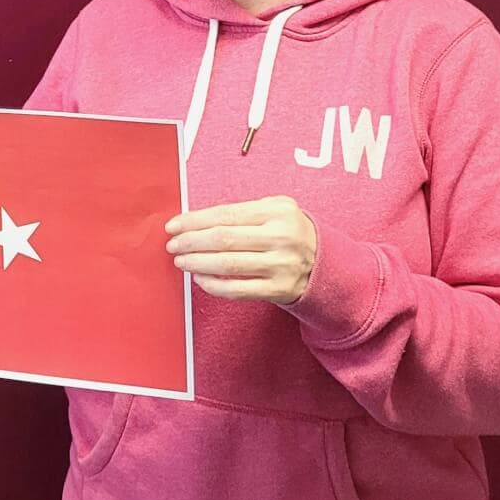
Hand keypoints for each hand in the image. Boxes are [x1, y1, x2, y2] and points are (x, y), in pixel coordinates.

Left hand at [164, 196, 317, 304]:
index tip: (174, 225)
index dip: (194, 221)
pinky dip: (214, 285)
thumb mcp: (276, 209)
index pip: (225, 215)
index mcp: (277, 211)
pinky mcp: (279, 290)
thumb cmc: (291, 232)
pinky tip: (201, 278)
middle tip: (172, 245)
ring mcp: (281, 265)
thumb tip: (196, 221)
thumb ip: (242, 212)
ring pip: (228, 265)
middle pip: (224, 239)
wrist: (327, 263)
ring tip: (181, 261)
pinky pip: (238, 289)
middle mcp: (281, 237)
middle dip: (191, 242)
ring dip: (198, 263)